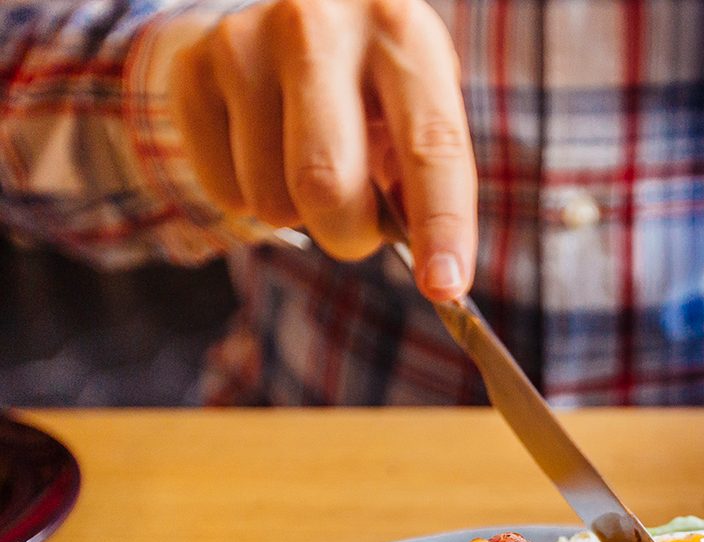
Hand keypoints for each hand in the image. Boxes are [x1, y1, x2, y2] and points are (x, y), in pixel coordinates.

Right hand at [164, 0, 476, 298]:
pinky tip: (266, 155)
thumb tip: (431, 269)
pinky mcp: (194, 71)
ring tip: (308, 169)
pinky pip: (226, 194)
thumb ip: (427, 183)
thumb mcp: (419, 113)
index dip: (441, 225)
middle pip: (327, 184)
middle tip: (358, 229)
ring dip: (298, 217)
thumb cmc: (375, 89)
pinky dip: (252, 201)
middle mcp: (319, 24)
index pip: (429, 146)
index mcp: (401, 33)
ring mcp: (246, 41)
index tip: (443, 286)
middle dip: (349, 235)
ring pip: (271, 200)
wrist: (292, 21)